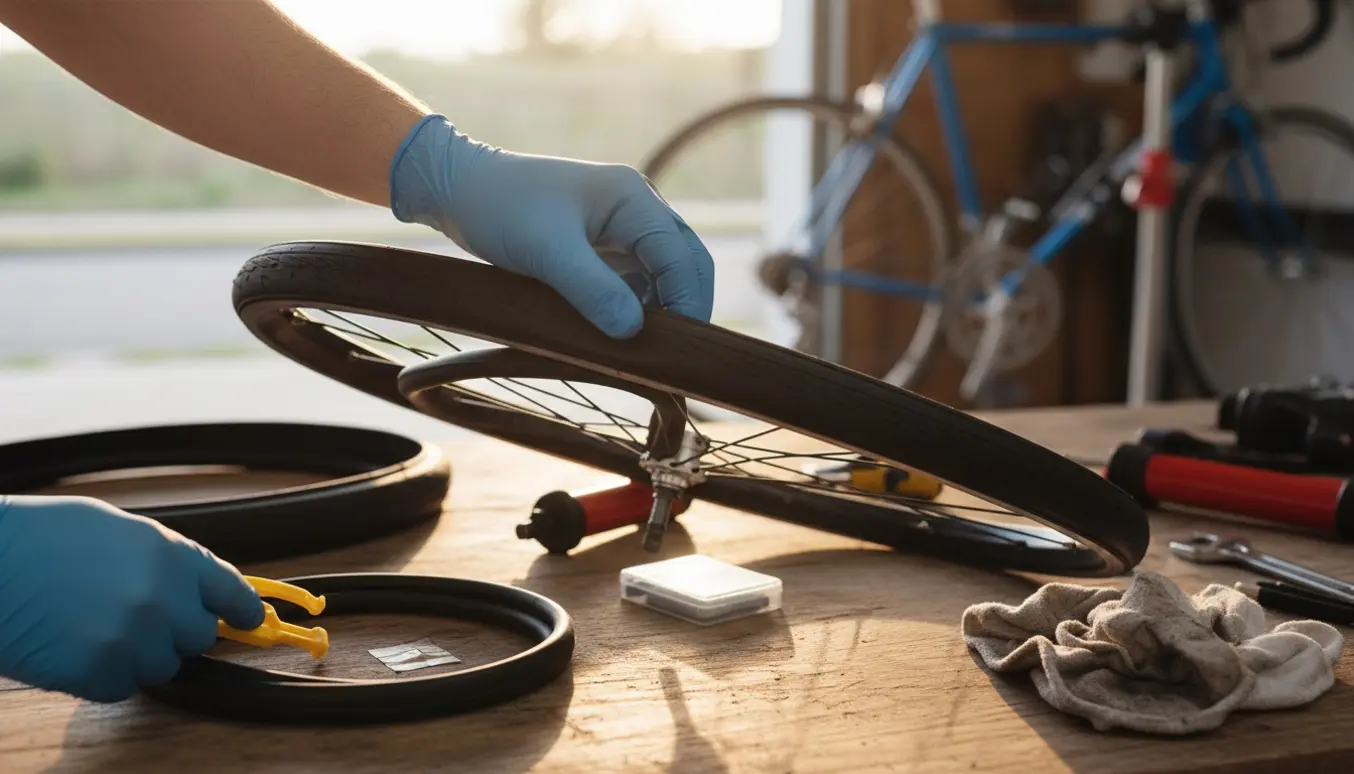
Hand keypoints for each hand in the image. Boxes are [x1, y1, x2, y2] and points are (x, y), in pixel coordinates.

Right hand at [0, 495, 263, 701]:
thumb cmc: (42, 537)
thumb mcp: (120, 531)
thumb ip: (168, 562)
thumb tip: (202, 591)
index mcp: (173, 556)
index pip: (233, 593)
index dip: (242, 610)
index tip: (249, 620)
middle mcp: (163, 599)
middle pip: (200, 637)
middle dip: (175, 631)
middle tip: (135, 616)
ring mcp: (133, 639)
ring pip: (162, 666)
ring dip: (137, 654)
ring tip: (92, 624)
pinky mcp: (98, 673)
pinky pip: (121, 687)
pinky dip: (101, 675)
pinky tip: (72, 645)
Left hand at [389, 115, 714, 338]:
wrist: (459, 190)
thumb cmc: (501, 209)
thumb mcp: (547, 253)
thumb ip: (592, 290)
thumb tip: (633, 331)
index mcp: (633, 198)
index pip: (681, 256)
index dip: (687, 302)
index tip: (675, 347)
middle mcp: (637, 208)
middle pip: (685, 262)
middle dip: (686, 307)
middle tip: (673, 357)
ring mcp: (623, 226)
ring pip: (664, 274)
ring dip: (663, 310)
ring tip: (650, 352)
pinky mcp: (604, 245)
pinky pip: (637, 279)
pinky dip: (639, 307)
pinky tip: (626, 335)